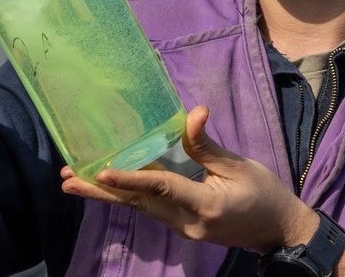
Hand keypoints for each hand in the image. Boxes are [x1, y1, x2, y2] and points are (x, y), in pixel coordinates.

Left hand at [60, 106, 320, 254]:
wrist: (279, 231)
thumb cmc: (264, 194)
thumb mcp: (239, 166)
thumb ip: (208, 145)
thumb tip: (193, 113)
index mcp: (205, 204)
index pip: (162, 188)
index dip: (131, 180)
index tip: (101, 173)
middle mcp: (187, 222)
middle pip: (138, 204)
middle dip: (101, 192)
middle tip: (66, 181)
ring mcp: (183, 229)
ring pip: (139, 209)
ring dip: (107, 196)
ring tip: (73, 183)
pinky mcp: (182, 227)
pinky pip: (150, 210)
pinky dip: (127, 197)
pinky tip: (108, 187)